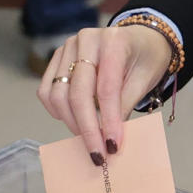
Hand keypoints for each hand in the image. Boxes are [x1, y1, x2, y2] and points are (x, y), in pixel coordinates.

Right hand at [36, 24, 174, 161]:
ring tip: (89, 137)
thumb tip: (109, 138)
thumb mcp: (144, 80)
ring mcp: (68, 47)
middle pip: (78, 93)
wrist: (140, 39)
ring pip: (58, 94)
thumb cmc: (145, 59)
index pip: (106, 87)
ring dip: (71, 123)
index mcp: (114, 41)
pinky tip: (74, 120)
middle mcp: (86, 40)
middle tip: (97, 153)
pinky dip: (57, 111)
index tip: (112, 146)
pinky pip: (47, 90)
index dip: (108, 120)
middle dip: (87, 128)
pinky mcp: (57, 57)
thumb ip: (125, 105)